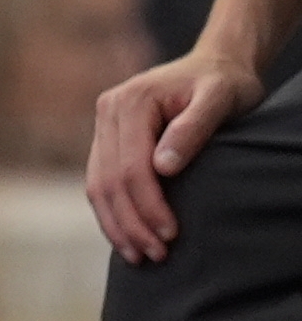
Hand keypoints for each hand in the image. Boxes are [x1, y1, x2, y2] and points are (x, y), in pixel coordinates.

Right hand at [92, 45, 263, 261]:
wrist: (215, 64)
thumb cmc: (223, 82)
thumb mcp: (220, 99)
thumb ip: (193, 130)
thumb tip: (164, 168)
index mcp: (129, 102)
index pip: (131, 167)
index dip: (149, 205)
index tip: (172, 234)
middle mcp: (107, 112)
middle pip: (108, 180)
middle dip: (130, 223)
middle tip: (157, 256)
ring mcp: (102, 126)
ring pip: (96, 185)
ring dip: (116, 224)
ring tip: (139, 256)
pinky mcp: (107, 139)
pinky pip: (100, 180)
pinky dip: (111, 211)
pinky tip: (127, 235)